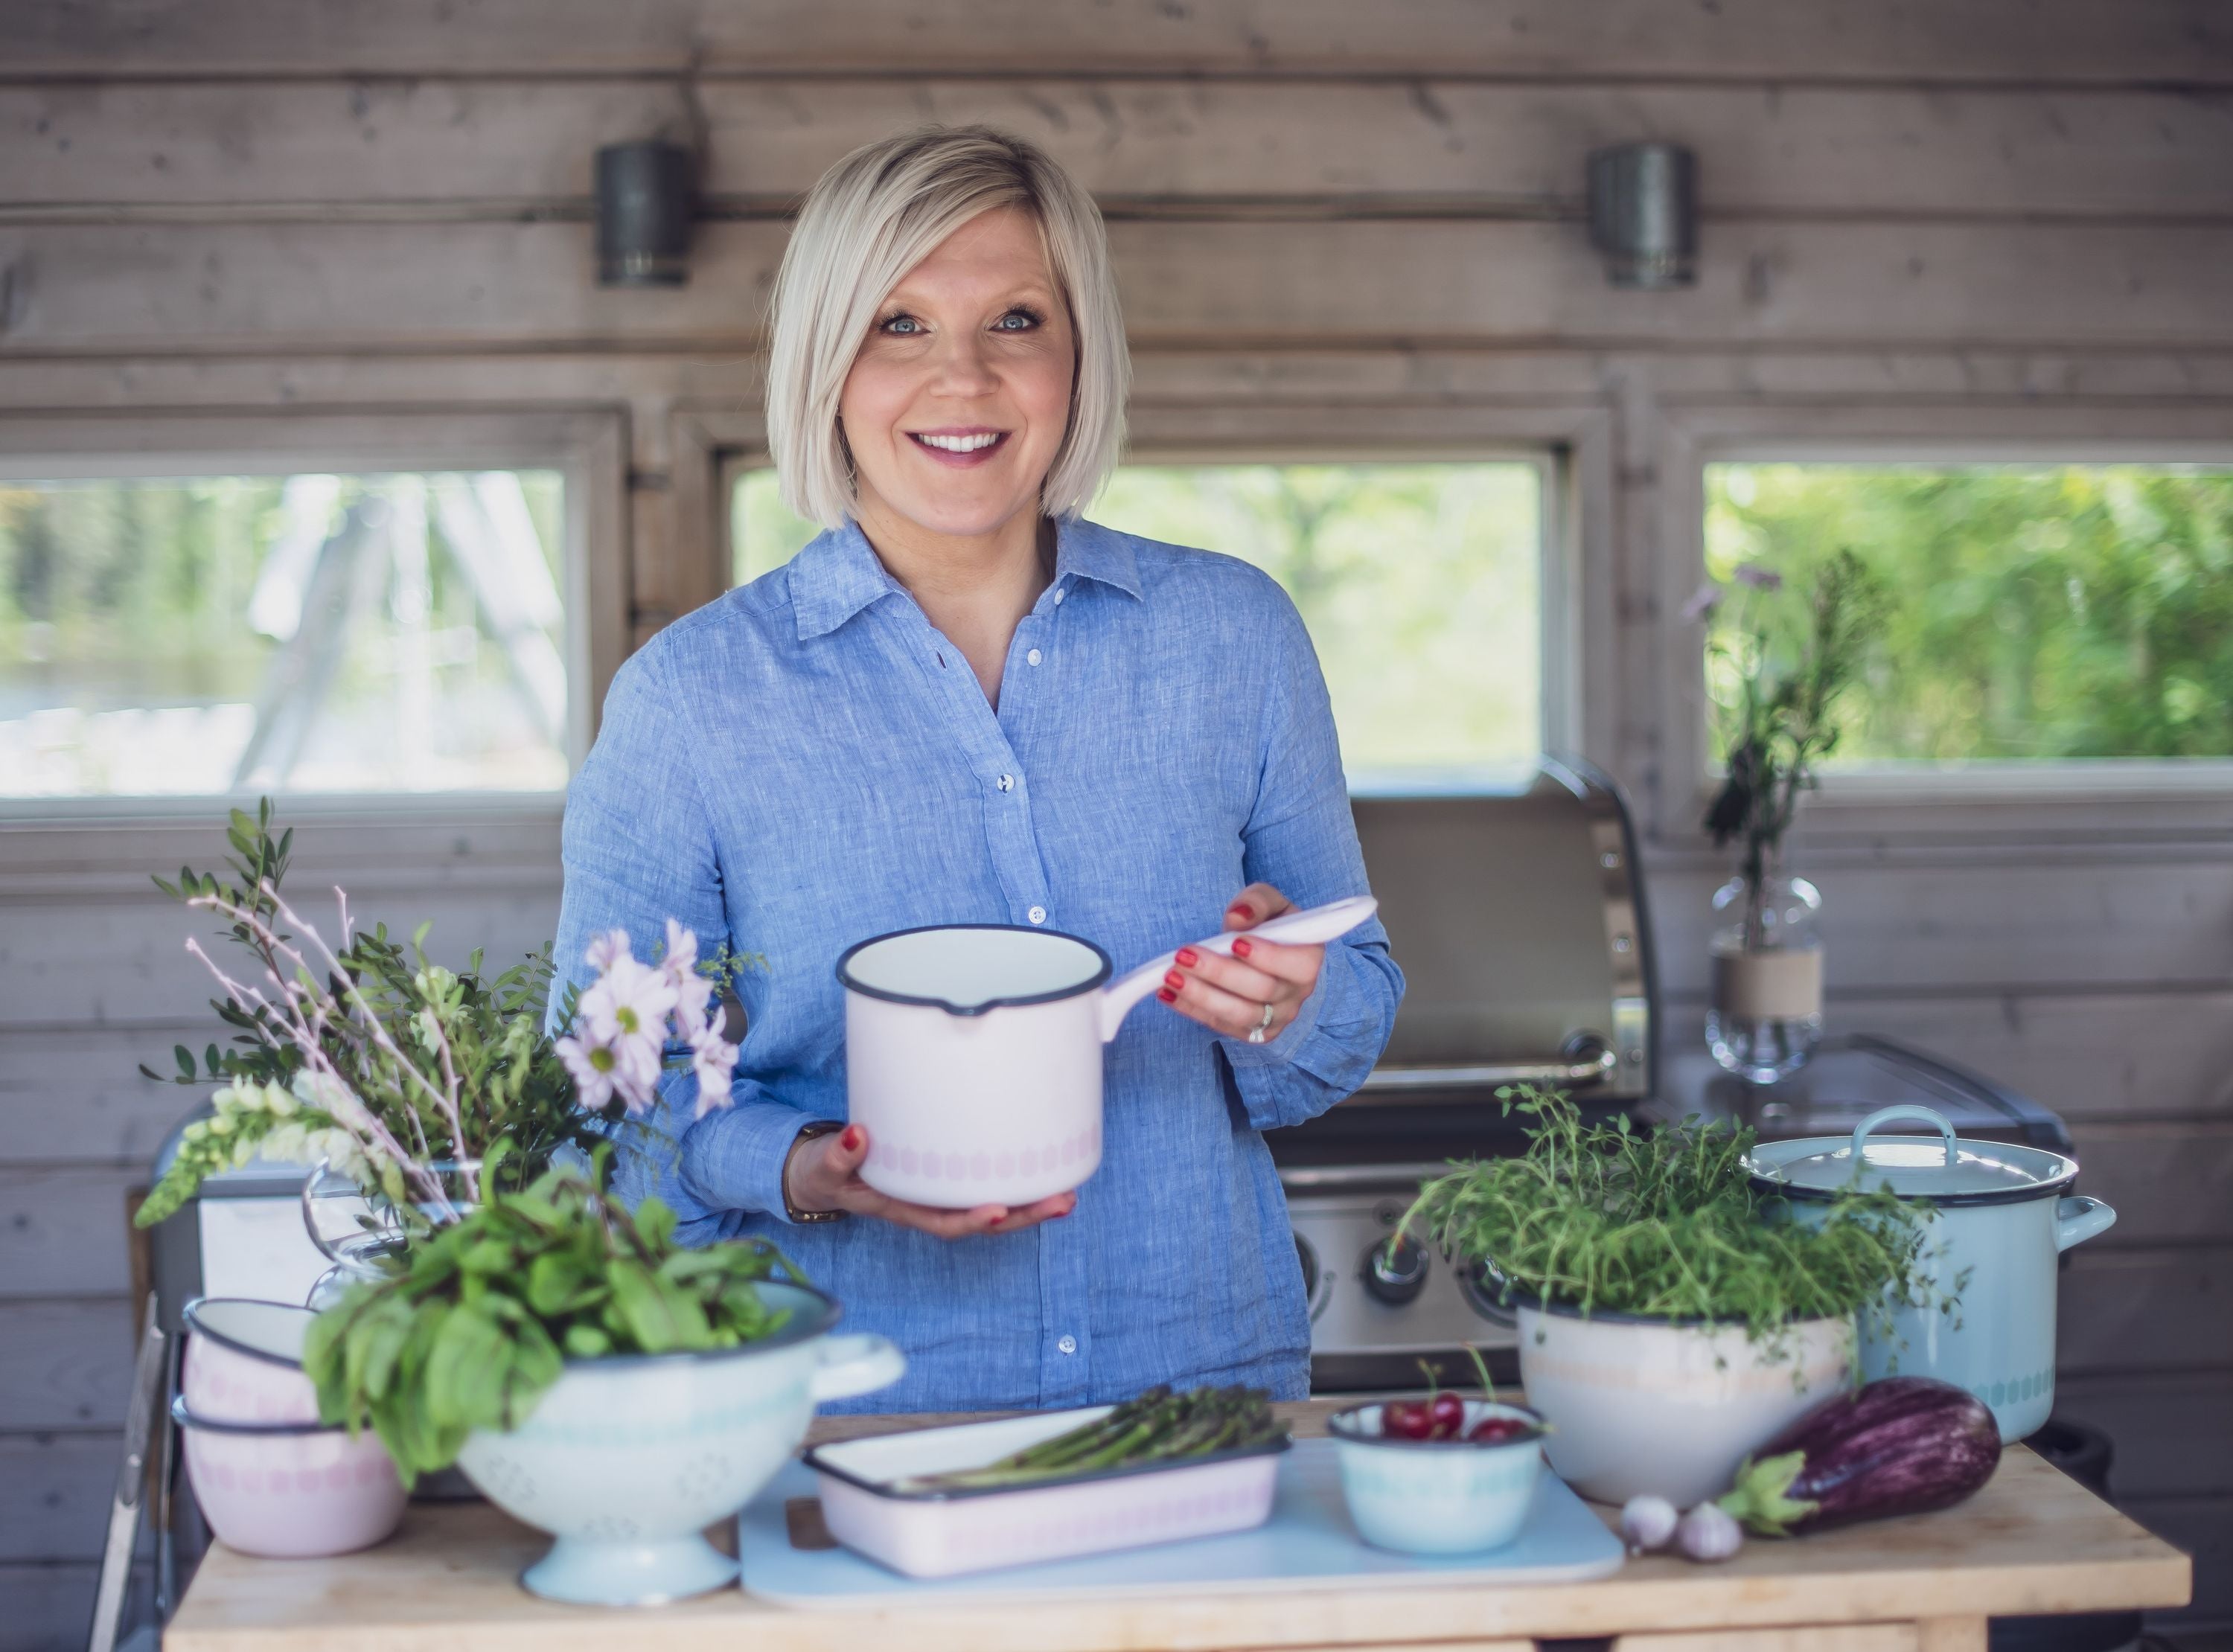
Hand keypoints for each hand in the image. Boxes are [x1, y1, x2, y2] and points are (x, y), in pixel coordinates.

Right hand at [783, 1123, 1076, 1238]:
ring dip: (1030, 1203)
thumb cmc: (828, 1170)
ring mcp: (941, 1194)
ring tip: (1068, 1194)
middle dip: (1023, 1215)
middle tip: (1062, 1201)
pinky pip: (987, 1185)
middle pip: (982, 1222)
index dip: (971, 1220)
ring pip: (993, 1206)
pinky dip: (1017, 1183)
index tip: (998, 1210)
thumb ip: (838, 1155)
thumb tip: (858, 1135)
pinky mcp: (948, 1176)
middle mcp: (929, 1206)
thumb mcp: (826, 1165)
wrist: (826, 1173)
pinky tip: (1045, 1171)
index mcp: (902, 1208)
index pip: (942, 1221)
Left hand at [1156, 882, 1323, 1043]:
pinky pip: (1220, 1025)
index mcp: (1309, 959)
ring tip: (1170, 977)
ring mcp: (1276, 1018)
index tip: (1235, 942)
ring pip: (1239, 1014)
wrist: (1263, 953)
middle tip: (1184, 956)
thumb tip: (1237, 917)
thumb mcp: (1270, 902)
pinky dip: (1191, 1009)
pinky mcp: (1252, 1032)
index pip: (1297, 965)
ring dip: (1201, 996)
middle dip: (1219, 973)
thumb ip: (1257, 902)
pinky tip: (1167, 993)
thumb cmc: (1269, 925)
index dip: (1267, 956)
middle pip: (1261, 990)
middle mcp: (1297, 994)